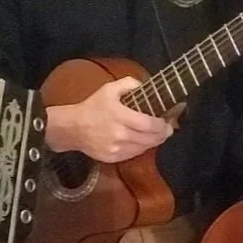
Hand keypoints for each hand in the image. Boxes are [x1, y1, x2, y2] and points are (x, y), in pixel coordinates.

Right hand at [45, 77, 173, 162]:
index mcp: (120, 116)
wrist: (72, 128)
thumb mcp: (109, 89)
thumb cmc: (92, 106)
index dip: (162, 125)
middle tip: (169, 129)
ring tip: (159, 134)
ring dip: (154, 142)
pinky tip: (144, 141)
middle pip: (149, 139)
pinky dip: (141, 148)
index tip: (169, 121)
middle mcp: (119, 135)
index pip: (148, 124)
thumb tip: (145, 85)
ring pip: (143, 148)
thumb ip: (129, 84)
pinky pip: (133, 155)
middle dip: (162, 135)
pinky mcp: (111, 158)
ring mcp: (115, 149)